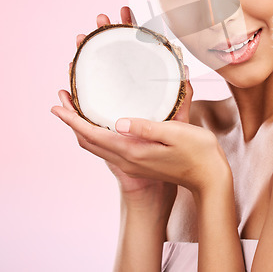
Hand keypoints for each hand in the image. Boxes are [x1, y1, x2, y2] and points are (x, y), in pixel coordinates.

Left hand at [57, 6, 191, 198]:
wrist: (209, 178)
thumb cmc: (198, 153)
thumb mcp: (176, 134)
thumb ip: (147, 127)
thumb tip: (120, 121)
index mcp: (133, 151)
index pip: (93, 134)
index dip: (73, 119)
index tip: (58, 105)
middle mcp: (127, 159)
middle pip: (89, 141)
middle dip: (72, 121)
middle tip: (61, 101)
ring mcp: (133, 162)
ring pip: (97, 145)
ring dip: (82, 128)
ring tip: (75, 111)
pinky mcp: (139, 160)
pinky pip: (107, 147)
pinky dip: (96, 134)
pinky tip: (103, 124)